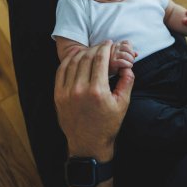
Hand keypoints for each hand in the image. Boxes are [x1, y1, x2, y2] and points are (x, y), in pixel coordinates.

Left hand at [54, 40, 134, 160]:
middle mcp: (80, 89)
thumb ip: (127, 82)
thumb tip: (128, 65)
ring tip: (90, 50)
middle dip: (95, 48)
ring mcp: (66, 92)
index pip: (100, 59)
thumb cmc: (107, 124)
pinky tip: (75, 58)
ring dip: (82, 52)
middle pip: (86, 58)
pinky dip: (68, 61)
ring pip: (73, 62)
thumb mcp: (123, 104)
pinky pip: (61, 71)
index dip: (105, 47)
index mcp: (97, 91)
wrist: (88, 144)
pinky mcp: (58, 95)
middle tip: (101, 45)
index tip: (109, 42)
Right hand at [109, 40, 137, 75]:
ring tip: (130, 64)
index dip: (131, 48)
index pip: (127, 42)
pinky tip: (128, 66)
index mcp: (115, 45)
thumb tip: (137, 53)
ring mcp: (112, 55)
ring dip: (131, 60)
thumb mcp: (120, 56)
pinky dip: (128, 64)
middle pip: (127, 48)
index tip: (131, 54)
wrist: (102, 70)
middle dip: (132, 54)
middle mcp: (113, 48)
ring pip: (125, 55)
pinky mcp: (112, 62)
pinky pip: (123, 62)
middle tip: (132, 60)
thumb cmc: (113, 63)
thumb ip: (128, 53)